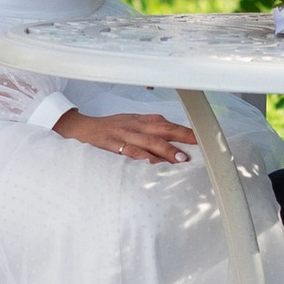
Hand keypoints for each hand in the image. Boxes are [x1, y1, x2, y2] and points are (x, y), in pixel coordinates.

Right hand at [55, 107, 192, 165]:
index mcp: (141, 120)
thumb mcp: (131, 123)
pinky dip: (142, 156)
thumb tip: (172, 137)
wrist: (82, 128)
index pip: (167, 123)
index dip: (184, 130)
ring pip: (149, 141)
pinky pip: (130, 151)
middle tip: (199, 145)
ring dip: (166, 149)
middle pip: (162, 129)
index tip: (201, 136)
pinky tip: (153, 163)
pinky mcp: (113, 145)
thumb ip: (150, 129)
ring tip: (181, 158)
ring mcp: (124, 135)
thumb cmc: (110, 127)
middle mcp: (135, 125)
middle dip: (182, 136)